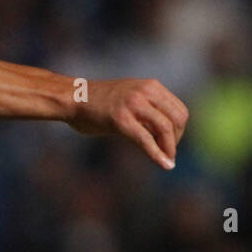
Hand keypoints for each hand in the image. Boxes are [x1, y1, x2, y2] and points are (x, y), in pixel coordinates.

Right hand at [67, 78, 188, 169]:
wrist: (71, 98)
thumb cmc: (97, 103)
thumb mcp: (130, 99)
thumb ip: (148, 110)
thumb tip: (167, 136)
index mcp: (150, 86)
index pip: (180, 110)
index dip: (180, 131)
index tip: (170, 143)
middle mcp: (145, 91)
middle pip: (177, 119)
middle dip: (176, 140)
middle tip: (167, 153)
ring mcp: (132, 104)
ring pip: (165, 128)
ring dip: (169, 148)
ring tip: (166, 160)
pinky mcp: (120, 119)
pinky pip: (146, 139)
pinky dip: (157, 154)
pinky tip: (164, 165)